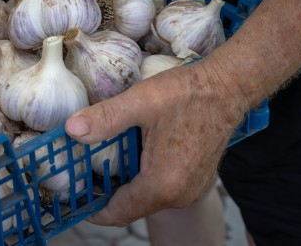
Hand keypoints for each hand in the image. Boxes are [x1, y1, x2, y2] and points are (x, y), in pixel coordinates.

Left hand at [65, 57, 247, 225]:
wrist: (227, 87)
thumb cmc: (189, 94)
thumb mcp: (142, 102)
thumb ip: (105, 118)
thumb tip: (72, 130)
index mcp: (162, 183)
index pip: (118, 212)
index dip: (94, 208)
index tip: (76, 196)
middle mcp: (179, 194)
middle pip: (132, 206)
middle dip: (108, 191)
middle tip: (87, 170)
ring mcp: (191, 188)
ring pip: (148, 197)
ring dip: (127, 183)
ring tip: (109, 158)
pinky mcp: (197, 178)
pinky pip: (163, 188)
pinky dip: (145, 178)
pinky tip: (137, 153)